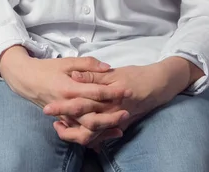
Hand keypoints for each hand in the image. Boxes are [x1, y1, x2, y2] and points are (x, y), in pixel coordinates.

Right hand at [0, 46, 130, 143]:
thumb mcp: (67, 61)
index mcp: (69, 88)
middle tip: (128, 111)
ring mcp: (64, 116)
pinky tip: (106, 134)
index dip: (112, 92)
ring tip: (121, 125)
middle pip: (93, 115)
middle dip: (112, 115)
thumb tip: (107, 68)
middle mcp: (67, 105)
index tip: (127, 90)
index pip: (95, 92)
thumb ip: (88, 64)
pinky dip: (94, 135)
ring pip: (86, 129)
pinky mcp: (63, 121)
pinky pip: (79, 133)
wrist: (26, 80)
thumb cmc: (48, 69)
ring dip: (104, 129)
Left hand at [46, 59, 193, 149]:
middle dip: (65, 125)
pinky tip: (78, 131)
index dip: (63, 108)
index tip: (48, 107)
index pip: (81, 105)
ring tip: (60, 125)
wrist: (160, 85)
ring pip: (92, 135)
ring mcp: (116, 121)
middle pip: (83, 124)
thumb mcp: (115, 73)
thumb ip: (94, 75)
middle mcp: (111, 113)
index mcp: (107, 97)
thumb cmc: (137, 75)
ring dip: (75, 132)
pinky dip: (89, 136)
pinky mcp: (120, 124)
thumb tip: (75, 76)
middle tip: (49, 118)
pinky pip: (101, 136)